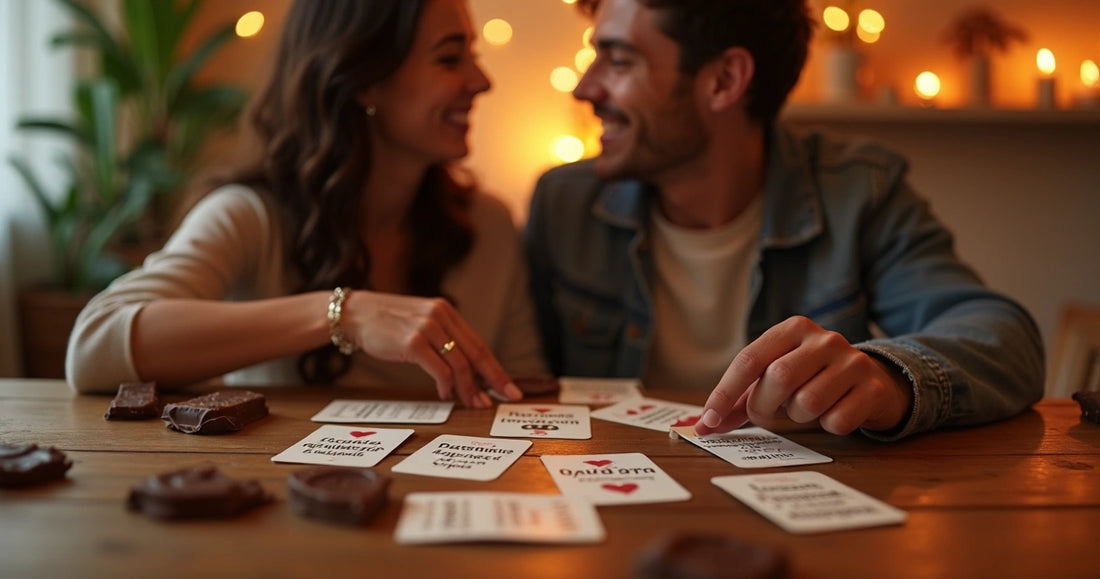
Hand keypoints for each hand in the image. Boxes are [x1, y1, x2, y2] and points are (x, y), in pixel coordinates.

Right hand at [342, 291, 522, 407]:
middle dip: (493, 380)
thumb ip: (442, 338)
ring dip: (469, 388)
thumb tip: (465, 370)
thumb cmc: (387, 324)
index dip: (496, 368)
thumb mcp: (420, 323)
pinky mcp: (412, 342)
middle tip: (505, 399)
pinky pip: (439, 370)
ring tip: (474, 403)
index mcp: (446, 312)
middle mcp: (441, 316)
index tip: (509, 386)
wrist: (355, 313)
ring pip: (460, 364)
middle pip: (476, 353)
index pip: (479, 344)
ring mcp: (427, 328)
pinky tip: (445, 395)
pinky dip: (446, 386)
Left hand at [694, 316, 911, 435]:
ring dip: (797, 418)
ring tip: (805, 409)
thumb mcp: (775, 379)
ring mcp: (853, 362)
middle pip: (778, 378)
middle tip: (766, 415)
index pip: (750, 359)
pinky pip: (837, 420)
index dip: (724, 393)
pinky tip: (835, 413)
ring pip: (807, 403)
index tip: (707, 423)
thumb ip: (740, 399)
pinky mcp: (873, 389)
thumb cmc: (812, 380)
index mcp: (794, 328)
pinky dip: (828, 426)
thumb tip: (703, 425)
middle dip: (763, 407)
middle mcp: (825, 339)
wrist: (875, 380)